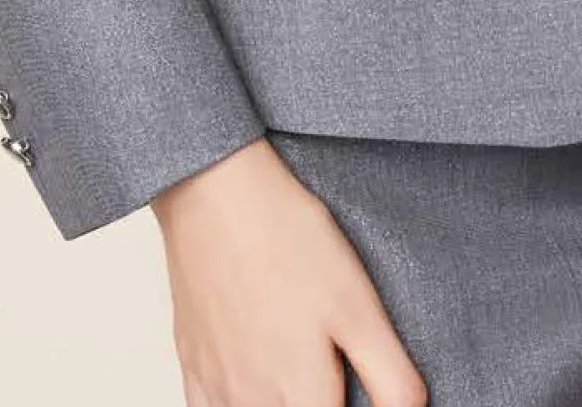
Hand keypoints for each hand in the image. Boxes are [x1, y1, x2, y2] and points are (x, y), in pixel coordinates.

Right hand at [153, 137, 426, 406]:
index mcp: (304, 395)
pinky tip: (255, 384)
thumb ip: (389, 376)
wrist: (217, 195)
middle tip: (334, 376)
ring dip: (280, 405)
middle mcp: (254, 403)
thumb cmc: (288, 240)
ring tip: (300, 377)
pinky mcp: (192, 363)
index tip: (359, 392)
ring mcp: (218, 387)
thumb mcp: (360, 306)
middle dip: (319, 403)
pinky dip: (233, 405)